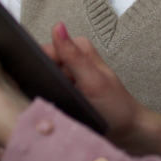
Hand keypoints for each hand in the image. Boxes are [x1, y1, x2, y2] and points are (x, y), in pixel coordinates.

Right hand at [44, 23, 160, 156]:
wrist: (128, 133)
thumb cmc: (116, 107)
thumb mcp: (92, 81)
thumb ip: (73, 56)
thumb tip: (58, 26)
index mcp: (80, 49)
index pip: (45, 50)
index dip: (34, 64)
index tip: (31, 80)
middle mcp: (73, 60)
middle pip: (42, 65)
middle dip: (38, 81)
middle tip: (47, 99)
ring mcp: (69, 78)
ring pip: (43, 81)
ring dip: (42, 93)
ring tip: (50, 107)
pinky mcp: (67, 93)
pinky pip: (48, 94)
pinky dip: (47, 102)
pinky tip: (50, 112)